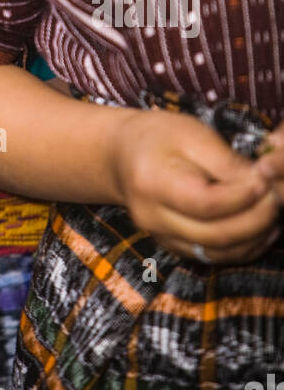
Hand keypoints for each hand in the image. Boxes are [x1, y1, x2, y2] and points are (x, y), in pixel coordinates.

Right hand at [111, 109, 280, 264]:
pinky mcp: (174, 247)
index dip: (243, 195)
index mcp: (152, 183)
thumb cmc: (157, 137)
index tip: (265, 177)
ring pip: (219, 252)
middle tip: (277, 195)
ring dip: (255, 236)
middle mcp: (153, 218)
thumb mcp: (190, 133)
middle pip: (216, 234)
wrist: (122, 156)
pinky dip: (244, 246)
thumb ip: (224, 161)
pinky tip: (261, 227)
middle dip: (257, 218)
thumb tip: (262, 182)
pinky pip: (214, 256)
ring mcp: (162, 238)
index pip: (206, 203)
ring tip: (273, 210)